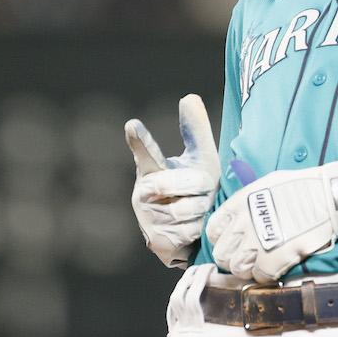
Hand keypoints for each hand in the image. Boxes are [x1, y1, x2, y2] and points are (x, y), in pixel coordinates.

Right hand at [124, 94, 219, 267]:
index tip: (132, 125)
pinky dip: (200, 228)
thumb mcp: (200, 159)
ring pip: (184, 209)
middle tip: (204, 187)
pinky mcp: (156, 240)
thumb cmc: (197, 189)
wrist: (198, 232)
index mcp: (152, 169)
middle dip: (198, 185)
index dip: (140, 139)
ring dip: (202, 208)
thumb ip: (195, 131)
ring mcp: (147, 218)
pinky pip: (187, 230)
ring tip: (200, 208)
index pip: (145, 151)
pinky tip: (196, 227)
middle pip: (175, 182)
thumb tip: (189, 96)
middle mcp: (143, 192)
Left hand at [205, 160, 337, 282]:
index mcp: (239, 204)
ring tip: (261, 264)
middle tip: (246, 258)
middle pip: (221, 254)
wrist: (328, 198)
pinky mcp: (271, 260)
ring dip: (248, 269)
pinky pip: (258, 277)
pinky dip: (265, 276)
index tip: (232, 243)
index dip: (221, 240)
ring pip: (237, 269)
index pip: (213, 230)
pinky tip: (275, 267)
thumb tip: (242, 214)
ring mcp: (255, 244)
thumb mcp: (266, 185)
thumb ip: (249, 202)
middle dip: (232, 258)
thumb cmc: (303, 187)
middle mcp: (242, 224)